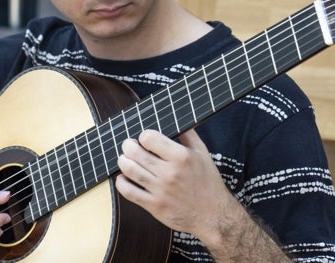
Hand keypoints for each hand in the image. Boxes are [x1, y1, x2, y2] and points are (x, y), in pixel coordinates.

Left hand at [115, 129, 237, 239]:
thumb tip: (175, 120)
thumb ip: (188, 135)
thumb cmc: (208, 182)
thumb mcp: (203, 154)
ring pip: (129, 170)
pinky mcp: (154, 206)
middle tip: (129, 145)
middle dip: (128, 145)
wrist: (213, 215)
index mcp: (181, 157)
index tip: (145, 138)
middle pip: (135, 152)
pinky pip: (129, 192)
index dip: (144, 135)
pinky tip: (123, 178)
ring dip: (123, 161)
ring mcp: (160, 190)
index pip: (149, 138)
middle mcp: (169, 173)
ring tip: (125, 158)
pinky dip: (121, 182)